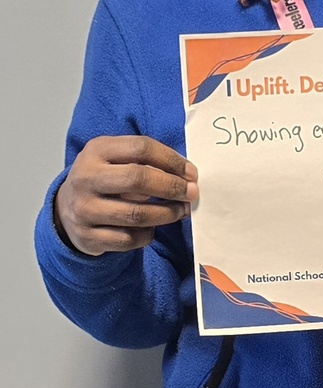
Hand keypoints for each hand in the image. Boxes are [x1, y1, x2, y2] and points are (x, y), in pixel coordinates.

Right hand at [54, 136, 198, 255]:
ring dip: (167, 213)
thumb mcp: (115, 157)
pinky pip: (128, 239)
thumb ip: (146, 160)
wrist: (66, 208)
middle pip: (138, 179)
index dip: (172, 160)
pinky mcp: (87, 237)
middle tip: (191, 193)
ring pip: (136, 214)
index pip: (141, 148)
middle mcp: (86, 178)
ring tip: (181, 210)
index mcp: (96, 150)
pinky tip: (153, 227)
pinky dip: (147, 234)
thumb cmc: (103, 178)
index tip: (191, 173)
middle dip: (172, 187)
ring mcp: (84, 209)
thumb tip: (187, 176)